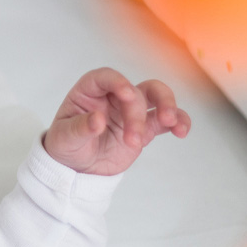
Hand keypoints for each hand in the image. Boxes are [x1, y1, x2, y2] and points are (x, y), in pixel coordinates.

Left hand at [43, 67, 191, 175]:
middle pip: (136, 90)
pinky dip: (178, 122)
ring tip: (171, 123)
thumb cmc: (66, 145)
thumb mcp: (65, 138)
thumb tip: (97, 119)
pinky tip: (182, 131)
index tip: (127, 94)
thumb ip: (80, 128)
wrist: (77, 168)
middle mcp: (114, 96)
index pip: (106, 77)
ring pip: (156, 97)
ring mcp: (131, 111)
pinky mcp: (145, 128)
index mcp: (90, 91)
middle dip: (139, 110)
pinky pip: (166, 120)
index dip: (118, 82)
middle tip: (135, 133)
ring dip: (167, 106)